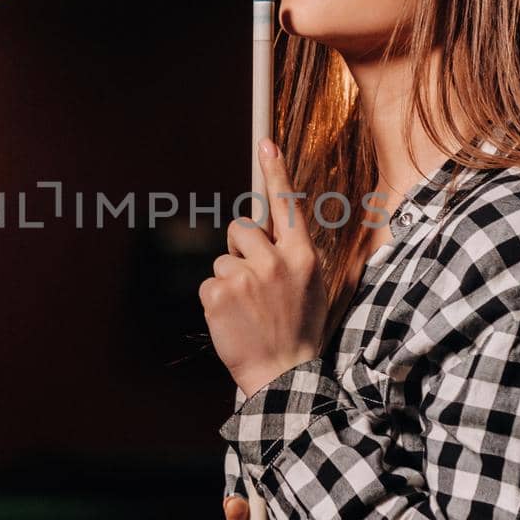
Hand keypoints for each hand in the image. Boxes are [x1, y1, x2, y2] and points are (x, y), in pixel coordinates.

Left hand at [199, 139, 329, 398]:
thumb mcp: (311, 286)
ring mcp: (247, 277)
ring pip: (222, 259)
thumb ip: (291, 255)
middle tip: (254, 285)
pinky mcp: (220, 293)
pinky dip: (215, 301)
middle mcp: (276, 261)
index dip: (275, 172)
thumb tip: (266, 228)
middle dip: (240, 249)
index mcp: (303, 257)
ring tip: (247, 310)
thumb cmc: (297, 329)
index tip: (265, 143)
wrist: (283, 375)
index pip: (288, 206)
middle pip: (242, 229)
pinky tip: (232, 320)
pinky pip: (208, 283)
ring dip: (229, 280)